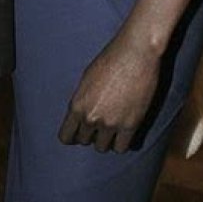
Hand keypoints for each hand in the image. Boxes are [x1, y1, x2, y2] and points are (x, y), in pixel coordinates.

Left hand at [58, 31, 160, 152]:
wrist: (135, 53)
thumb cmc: (111, 59)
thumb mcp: (87, 78)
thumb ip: (82, 100)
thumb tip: (81, 116)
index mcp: (77, 105)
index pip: (66, 136)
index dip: (72, 136)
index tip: (78, 133)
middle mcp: (91, 118)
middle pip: (85, 141)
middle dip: (91, 134)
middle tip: (100, 123)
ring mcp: (111, 123)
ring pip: (103, 147)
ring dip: (106, 139)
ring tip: (112, 126)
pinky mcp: (130, 125)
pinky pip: (121, 148)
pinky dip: (121, 142)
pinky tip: (124, 131)